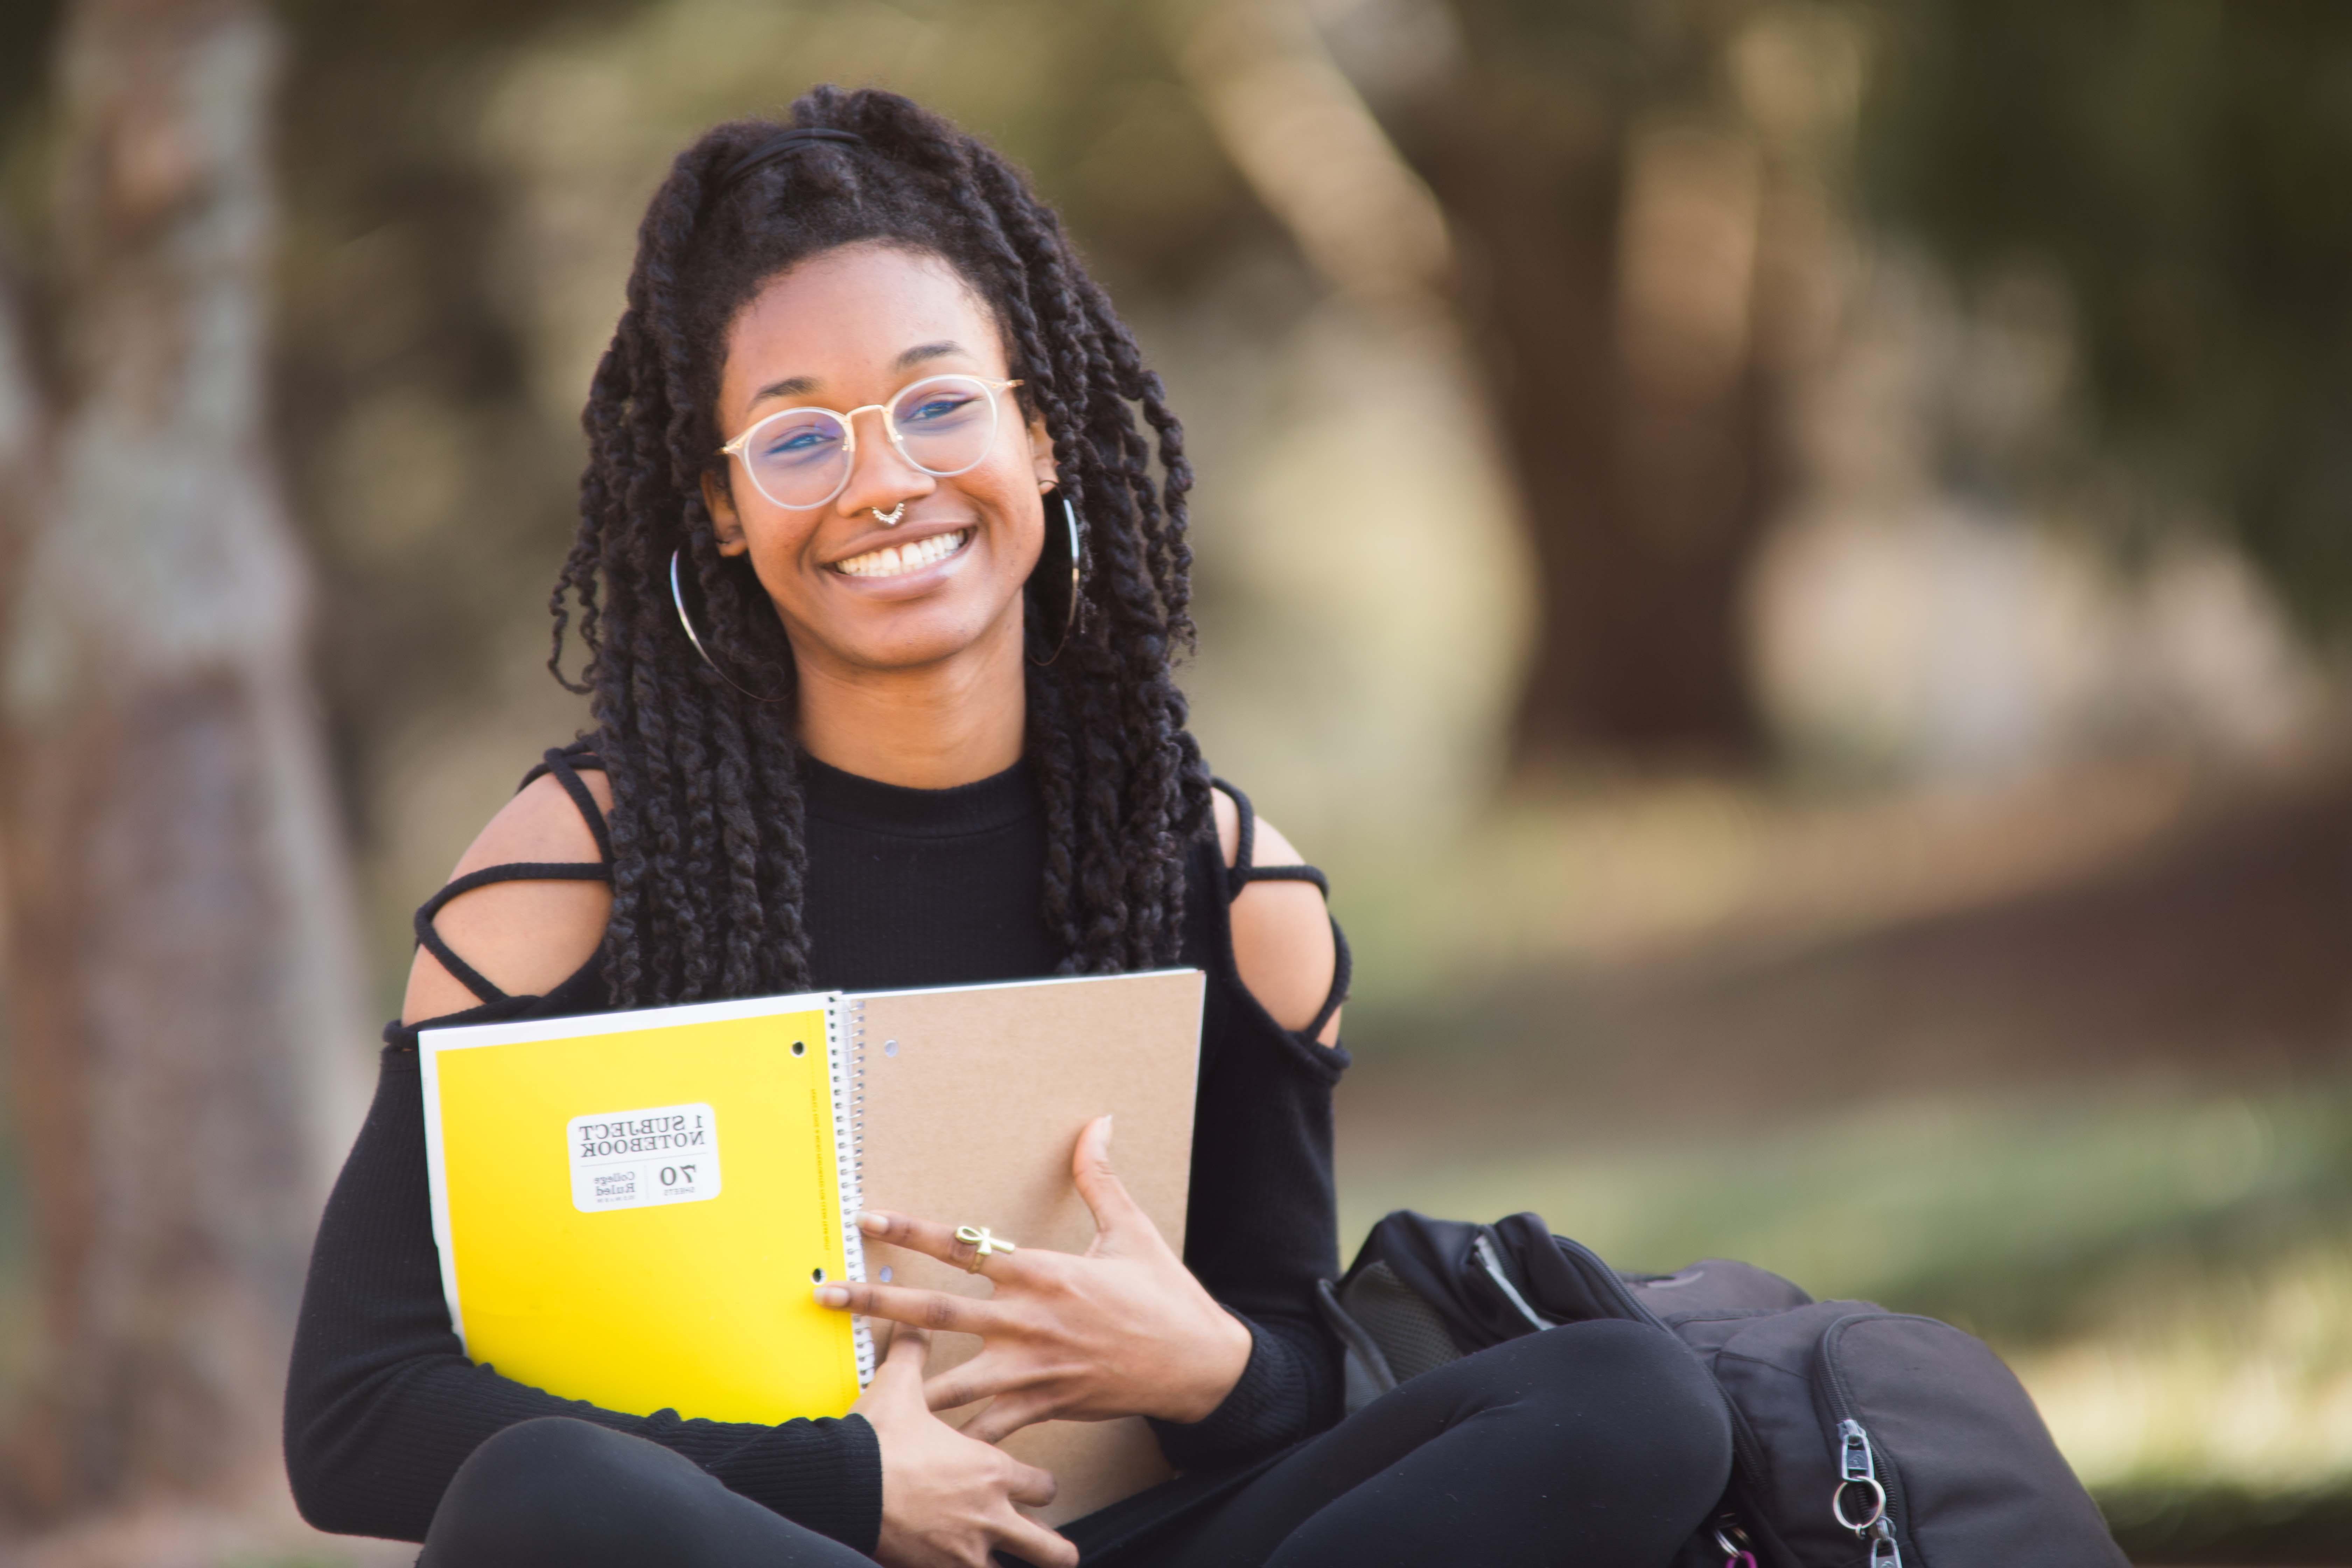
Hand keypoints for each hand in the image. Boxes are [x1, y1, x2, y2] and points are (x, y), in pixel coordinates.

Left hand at [817, 1115, 1253, 1443]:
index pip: (963, 1246)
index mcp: (1042, 1272)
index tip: (867, 1219)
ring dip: (900, 1381)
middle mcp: (1026, 1320)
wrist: (1196, 1365)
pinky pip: (987, 1427)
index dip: (911, 1231)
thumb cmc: (1163, 1296)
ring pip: (948, 1379)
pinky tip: (920, 1444)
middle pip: (934, 1310)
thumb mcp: (1131, 1229)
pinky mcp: (1042, 1405)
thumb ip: (1101, 1178)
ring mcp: (1030, 1368)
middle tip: (825, 1294)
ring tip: (852, 1382)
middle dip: (875, 1301)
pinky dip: (954, 1436)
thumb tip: (1098, 1123)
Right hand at [853, 1325, 1077, 1567]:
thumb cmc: (876, 1439)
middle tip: (1054, 1549)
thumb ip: (914, 1354)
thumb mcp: (899, 1387)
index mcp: (990, 1471)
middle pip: (1048, 1546)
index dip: (1040, 1488)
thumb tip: (913, 1326)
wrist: (841, 1482)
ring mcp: (964, 1552)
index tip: (1034, 1488)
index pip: (1044, 1486)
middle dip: (1053, 1548)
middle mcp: (988, 1515)